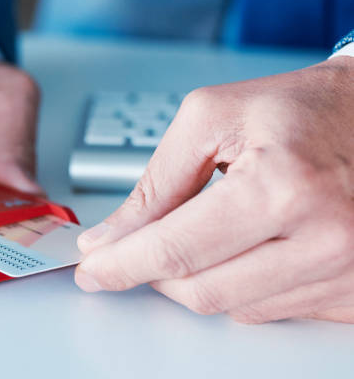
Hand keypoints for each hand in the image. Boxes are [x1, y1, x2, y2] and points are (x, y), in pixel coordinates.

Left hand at [75, 56, 353, 323]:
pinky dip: (239, 284)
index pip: (177, 249)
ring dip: (196, 277)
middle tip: (133, 250)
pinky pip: (270, 310)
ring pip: (232, 307)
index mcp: (283, 186)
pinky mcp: (353, 294)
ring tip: (200, 233)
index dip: (122, 264)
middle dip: (153, 273)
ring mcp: (345, 274)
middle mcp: (324, 239)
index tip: (91, 269)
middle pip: (201, 290)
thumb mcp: (212, 119)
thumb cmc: (300, 109)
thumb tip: (112, 236)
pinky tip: (241, 248)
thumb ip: (157, 182)